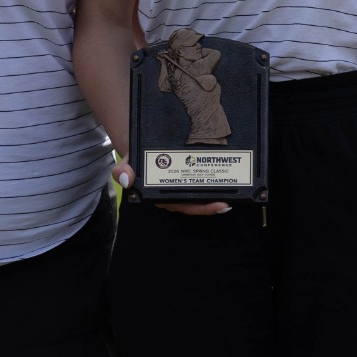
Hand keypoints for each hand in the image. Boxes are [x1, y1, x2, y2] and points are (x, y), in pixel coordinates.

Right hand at [111, 160, 230, 216]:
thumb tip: (125, 178)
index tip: (218, 206)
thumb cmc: (134, 161)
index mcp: (163, 196)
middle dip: (213, 204)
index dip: (202, 208)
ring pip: (202, 192)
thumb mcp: (125, 163)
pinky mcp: (188, 175)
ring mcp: (183, 185)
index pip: (185, 205)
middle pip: (198, 203)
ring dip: (217, 191)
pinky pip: (202, 178)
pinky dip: (215, 176)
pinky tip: (228, 169)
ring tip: (235, 186)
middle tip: (228, 202)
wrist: (139, 148)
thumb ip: (121, 170)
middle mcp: (175, 194)